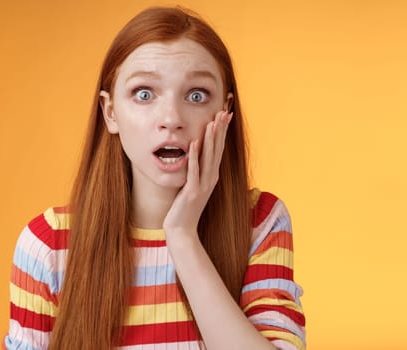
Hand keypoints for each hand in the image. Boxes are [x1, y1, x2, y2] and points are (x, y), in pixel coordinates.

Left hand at [163, 110, 232, 237]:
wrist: (182, 230)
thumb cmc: (185, 209)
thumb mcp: (193, 186)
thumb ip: (196, 172)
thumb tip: (195, 156)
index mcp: (212, 176)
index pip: (218, 149)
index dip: (222, 132)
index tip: (225, 115)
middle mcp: (211, 178)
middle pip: (217, 150)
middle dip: (220, 130)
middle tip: (224, 112)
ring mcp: (203, 185)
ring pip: (208, 157)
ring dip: (211, 139)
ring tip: (213, 122)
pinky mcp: (192, 191)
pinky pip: (194, 170)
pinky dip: (195, 156)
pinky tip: (195, 142)